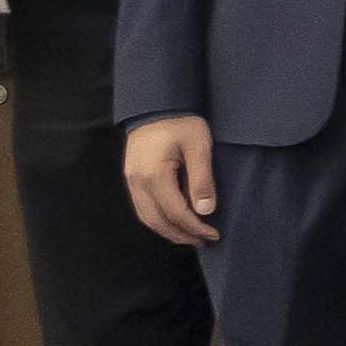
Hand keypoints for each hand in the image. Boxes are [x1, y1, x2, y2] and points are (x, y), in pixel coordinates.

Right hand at [122, 118, 220, 245]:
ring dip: (167, 230)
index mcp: (154, 176)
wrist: (156, 104)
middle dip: (180, 234)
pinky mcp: (131, 176)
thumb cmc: (181, 122)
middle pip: (157, 220)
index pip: (175, 213)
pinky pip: (142, 206)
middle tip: (203, 241)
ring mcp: (131, 180)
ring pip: (146, 216)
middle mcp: (137, 182)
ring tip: (189, 236)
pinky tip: (172, 221)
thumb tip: (205, 211)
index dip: (195, 227)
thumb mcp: (199, 147)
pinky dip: (157, 219)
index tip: (214, 234)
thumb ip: (202, 180)